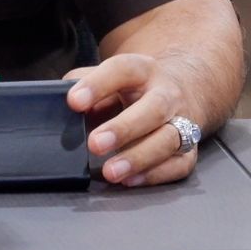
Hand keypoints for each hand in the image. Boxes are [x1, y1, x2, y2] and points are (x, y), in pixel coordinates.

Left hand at [65, 53, 202, 187]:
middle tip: (94, 144)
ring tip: (110, 172)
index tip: (74, 102)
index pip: (122, 70)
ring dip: (139, 158)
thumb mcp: (109, 75)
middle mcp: (167, 94)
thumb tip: (60, 104)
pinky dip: (155, 174)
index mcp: (143, 69)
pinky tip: (130, 180)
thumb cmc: (134, 86)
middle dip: (124, 128)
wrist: (183, 87)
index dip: (98, 84)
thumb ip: (84, 83)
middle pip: (154, 108)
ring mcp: (183, 121)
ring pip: (168, 139)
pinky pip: (179, 164)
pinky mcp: (190, 149)